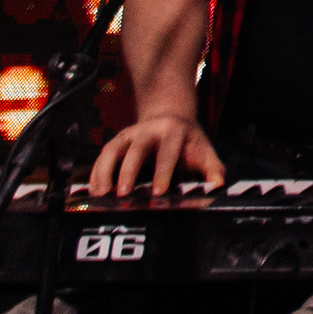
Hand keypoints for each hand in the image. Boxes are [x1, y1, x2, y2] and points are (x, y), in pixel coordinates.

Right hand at [86, 113, 225, 196]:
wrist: (170, 117)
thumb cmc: (188, 142)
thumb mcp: (204, 151)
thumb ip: (212, 170)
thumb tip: (218, 188)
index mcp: (174, 132)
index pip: (168, 152)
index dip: (163, 171)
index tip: (158, 192)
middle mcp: (148, 130)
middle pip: (136, 149)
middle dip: (129, 171)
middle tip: (124, 195)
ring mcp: (129, 134)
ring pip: (112, 150)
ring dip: (105, 172)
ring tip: (101, 196)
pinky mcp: (115, 141)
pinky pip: (102, 156)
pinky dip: (96, 173)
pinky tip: (94, 192)